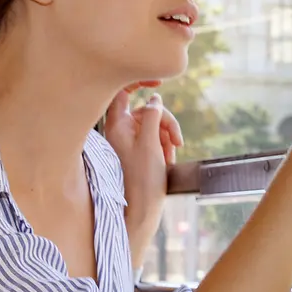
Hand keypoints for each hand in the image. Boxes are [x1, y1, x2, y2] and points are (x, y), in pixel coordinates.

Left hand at [104, 82, 182, 252]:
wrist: (141, 211)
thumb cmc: (142, 180)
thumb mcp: (150, 143)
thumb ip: (152, 116)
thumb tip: (154, 98)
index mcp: (115, 125)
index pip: (122, 90)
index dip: (140, 80)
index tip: (160, 81)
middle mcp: (120, 130)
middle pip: (146, 108)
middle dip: (165, 121)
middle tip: (176, 141)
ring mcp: (130, 141)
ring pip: (154, 124)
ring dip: (167, 135)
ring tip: (171, 155)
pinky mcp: (139, 151)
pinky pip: (156, 138)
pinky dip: (165, 145)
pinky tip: (168, 160)